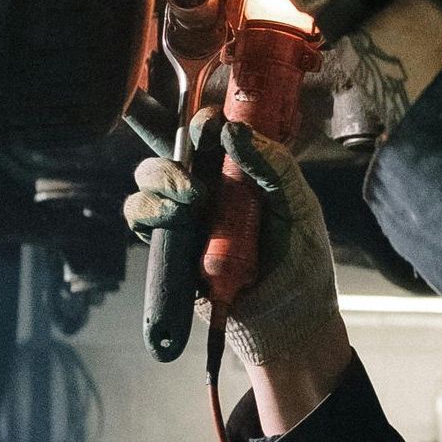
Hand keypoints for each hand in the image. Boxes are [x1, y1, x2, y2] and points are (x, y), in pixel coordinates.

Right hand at [126, 120, 340, 371]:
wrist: (288, 320)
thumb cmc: (300, 260)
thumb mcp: (298, 205)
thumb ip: (274, 165)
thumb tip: (234, 132)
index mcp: (240, 170)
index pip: (210, 130)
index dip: (202, 121)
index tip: (209, 129)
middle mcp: (209, 187)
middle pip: (169, 150)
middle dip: (173, 155)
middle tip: (195, 180)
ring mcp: (187, 216)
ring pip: (147, 181)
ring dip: (160, 185)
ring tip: (188, 205)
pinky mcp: (171, 246)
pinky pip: (141, 219)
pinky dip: (148, 214)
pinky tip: (175, 221)